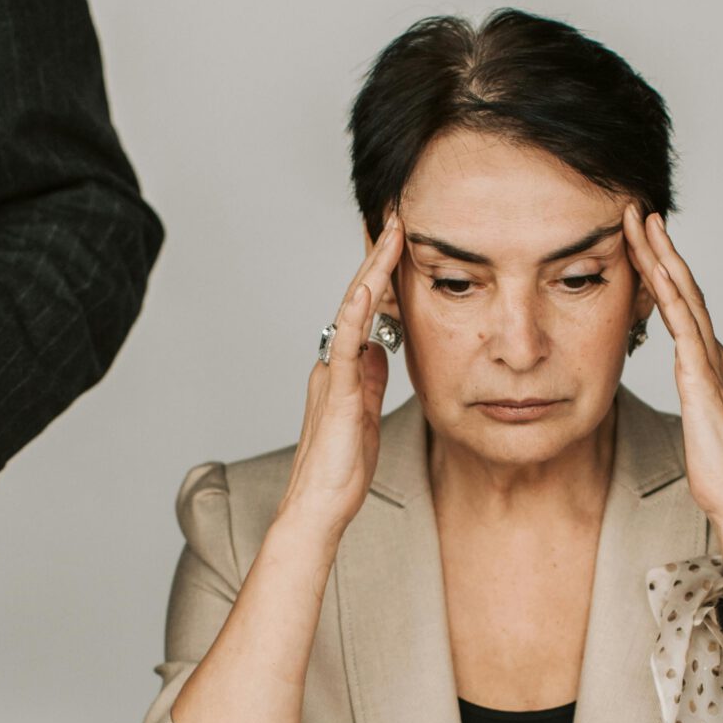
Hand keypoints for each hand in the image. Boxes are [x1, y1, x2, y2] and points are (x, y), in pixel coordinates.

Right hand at [274, 217, 400, 542]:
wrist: (319, 506)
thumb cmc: (341, 469)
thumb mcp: (366, 413)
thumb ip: (370, 379)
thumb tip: (380, 349)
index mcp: (343, 367)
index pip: (367, 310)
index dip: (385, 274)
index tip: (403, 241)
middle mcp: (334, 362)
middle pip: (360, 298)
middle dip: (380, 256)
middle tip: (399, 217)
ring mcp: (333, 374)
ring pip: (353, 310)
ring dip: (373, 270)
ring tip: (390, 234)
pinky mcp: (338, 392)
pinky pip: (346, 345)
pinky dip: (357, 315)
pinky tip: (368, 288)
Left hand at [624, 207, 722, 555]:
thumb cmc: (719, 471)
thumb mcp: (699, 424)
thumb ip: (697, 398)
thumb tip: (693, 388)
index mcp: (709, 363)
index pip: (683, 305)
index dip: (662, 269)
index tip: (642, 239)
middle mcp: (713, 354)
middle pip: (685, 289)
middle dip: (661, 248)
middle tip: (639, 211)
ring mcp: (710, 364)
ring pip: (685, 297)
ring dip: (663, 258)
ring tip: (643, 224)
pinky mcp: (703, 380)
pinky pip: (685, 327)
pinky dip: (670, 296)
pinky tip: (656, 272)